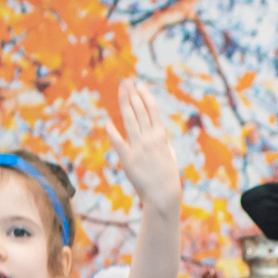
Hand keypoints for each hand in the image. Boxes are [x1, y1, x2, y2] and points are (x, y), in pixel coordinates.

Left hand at [106, 81, 183, 214]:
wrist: (162, 195)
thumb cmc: (167, 176)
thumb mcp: (169, 155)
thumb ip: (163, 143)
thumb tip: (159, 135)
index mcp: (161, 137)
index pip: (152, 111)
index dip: (145, 96)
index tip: (139, 86)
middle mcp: (150, 139)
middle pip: (140, 111)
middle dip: (132, 94)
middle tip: (126, 82)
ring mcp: (138, 148)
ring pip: (130, 120)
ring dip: (125, 103)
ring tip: (121, 91)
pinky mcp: (128, 159)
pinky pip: (118, 141)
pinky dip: (112, 131)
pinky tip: (107, 121)